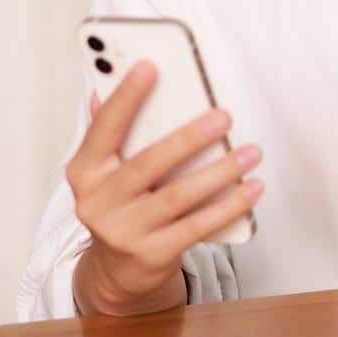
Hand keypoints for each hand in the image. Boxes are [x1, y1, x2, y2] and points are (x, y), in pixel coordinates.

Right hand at [66, 61, 262, 313]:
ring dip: (220, 172)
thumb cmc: (121, 203)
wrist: (118, 269)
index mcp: (85, 171)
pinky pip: (197, 227)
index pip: (104, 128)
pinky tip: (252, 188)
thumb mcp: (106, 169)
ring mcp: (124, 232)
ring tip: (251, 152)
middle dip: (188, 138)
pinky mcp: (152, 254)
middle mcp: (98, 202)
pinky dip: (229, 206)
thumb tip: (102, 89)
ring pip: (178, 197)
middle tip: (224, 116)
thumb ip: (108, 130)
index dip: (125, 98)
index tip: (150, 66)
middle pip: (148, 164)